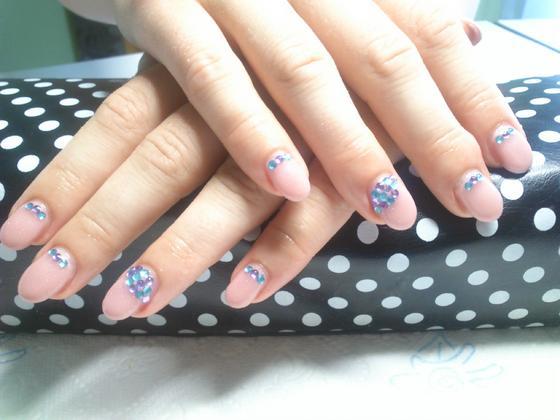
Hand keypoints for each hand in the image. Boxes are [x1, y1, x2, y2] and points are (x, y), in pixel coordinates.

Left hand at [0, 62, 399, 314]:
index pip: (120, 124)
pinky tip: (240, 293)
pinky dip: (278, 253)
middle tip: (46, 286)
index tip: (19, 235)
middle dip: (100, 227)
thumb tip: (132, 147)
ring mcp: (299, 128)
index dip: (68, 180)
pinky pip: (313, 215)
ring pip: (228, 193)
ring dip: (178, 251)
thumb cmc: (317, 40)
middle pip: (158, 162)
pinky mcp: (353, 159)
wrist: (407, 26)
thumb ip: (199, 94)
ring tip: (130, 304)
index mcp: (208, 60)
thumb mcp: (247, 53)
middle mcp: (242, 92)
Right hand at [70, 0, 530, 227]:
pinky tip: (290, 186)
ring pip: (306, 71)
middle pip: (383, 56)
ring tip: (396, 214)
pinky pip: (212, 76)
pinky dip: (252, 132)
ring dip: (353, 150)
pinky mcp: (161, 9)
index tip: (510, 158)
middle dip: (435, 135)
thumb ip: (383, 15)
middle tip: (477, 203)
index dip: (474, 96)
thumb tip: (470, 37)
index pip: (427, 30)